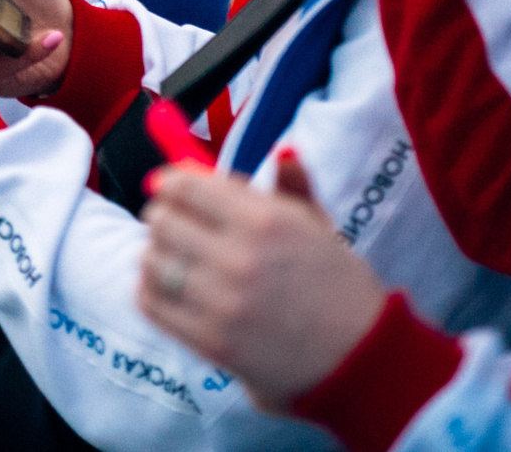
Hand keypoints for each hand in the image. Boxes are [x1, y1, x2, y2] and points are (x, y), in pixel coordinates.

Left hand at [137, 149, 386, 409]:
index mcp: (265, 221)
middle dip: (164, 215)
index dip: (171, 181)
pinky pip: (151, 303)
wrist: (360, 361)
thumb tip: (282, 149)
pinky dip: (150, 289)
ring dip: (157, 253)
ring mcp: (220, 303)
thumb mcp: (321, 227)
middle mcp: (238, 258)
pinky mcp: (210, 341)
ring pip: (151, 260)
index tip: (168, 185)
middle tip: (174, 222)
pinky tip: (167, 286)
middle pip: (161, 220)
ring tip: (173, 255)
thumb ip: (294, 185)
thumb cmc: (340, 288)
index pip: (185, 186)